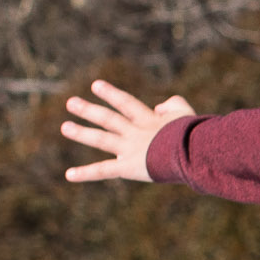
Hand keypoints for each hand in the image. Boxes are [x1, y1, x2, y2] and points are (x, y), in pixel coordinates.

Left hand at [59, 79, 194, 183]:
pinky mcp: (128, 167)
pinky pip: (103, 170)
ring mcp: (130, 149)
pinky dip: (86, 174)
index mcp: (149, 120)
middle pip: (108, 118)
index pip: (125, 103)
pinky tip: (68, 175)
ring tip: (65, 127)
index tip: (95, 85)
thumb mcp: (185, 113)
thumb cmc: (193, 134)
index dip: (110, 94)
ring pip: (101, 139)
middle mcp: (135, 132)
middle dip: (88, 110)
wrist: (190, 151)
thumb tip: (158, 107)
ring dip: (81, 133)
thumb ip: (173, 104)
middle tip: (70, 103)